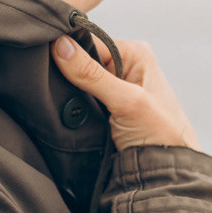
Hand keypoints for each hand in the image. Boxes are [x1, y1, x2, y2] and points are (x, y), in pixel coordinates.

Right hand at [51, 36, 200, 152]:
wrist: (166, 172)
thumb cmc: (160, 133)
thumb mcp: (125, 101)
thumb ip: (92, 74)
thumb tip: (60, 46)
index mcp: (135, 53)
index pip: (90, 41)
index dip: (67, 50)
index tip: (45, 60)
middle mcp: (125, 65)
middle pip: (82, 60)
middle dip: (67, 72)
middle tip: (53, 85)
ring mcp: (115, 87)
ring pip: (79, 81)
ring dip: (70, 91)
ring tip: (61, 100)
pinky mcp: (107, 106)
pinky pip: (82, 98)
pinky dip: (73, 105)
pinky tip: (67, 109)